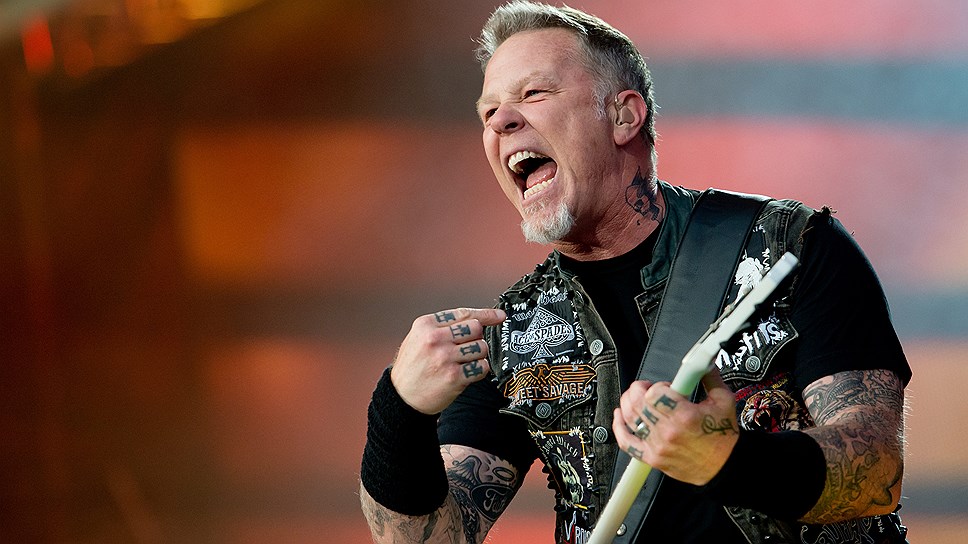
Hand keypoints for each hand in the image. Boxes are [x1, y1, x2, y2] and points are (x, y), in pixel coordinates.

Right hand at [390, 307, 505, 414]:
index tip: (500, 316)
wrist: (401, 397)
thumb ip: (441, 327)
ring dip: (478, 355)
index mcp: (426, 325)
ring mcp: (445, 358)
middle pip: (476, 328)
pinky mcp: (454, 377)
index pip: (464, 314)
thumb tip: (475, 320)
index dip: (486, 314)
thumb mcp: (418, 338)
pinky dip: (479, 370)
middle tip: (468, 347)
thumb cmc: (412, 367)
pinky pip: (481, 367)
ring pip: (481, 347)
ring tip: (465, 361)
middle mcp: (435, 339)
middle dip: (477, 337)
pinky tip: (467, 372)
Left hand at [611, 370, 738, 485]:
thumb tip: (704, 361)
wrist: (723, 467)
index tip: (667, 387)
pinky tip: (620, 415)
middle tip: (649, 389)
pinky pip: (626, 442)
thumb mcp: (723, 401)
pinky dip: (618, 427)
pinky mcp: (651, 457)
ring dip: (627, 402)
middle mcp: (668, 431)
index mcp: (684, 416)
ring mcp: (657, 445)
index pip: (655, 392)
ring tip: (635, 397)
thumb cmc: (723, 438)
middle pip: (637, 402)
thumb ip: (710, 377)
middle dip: (639, 389)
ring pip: (629, 418)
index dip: (658, 385)